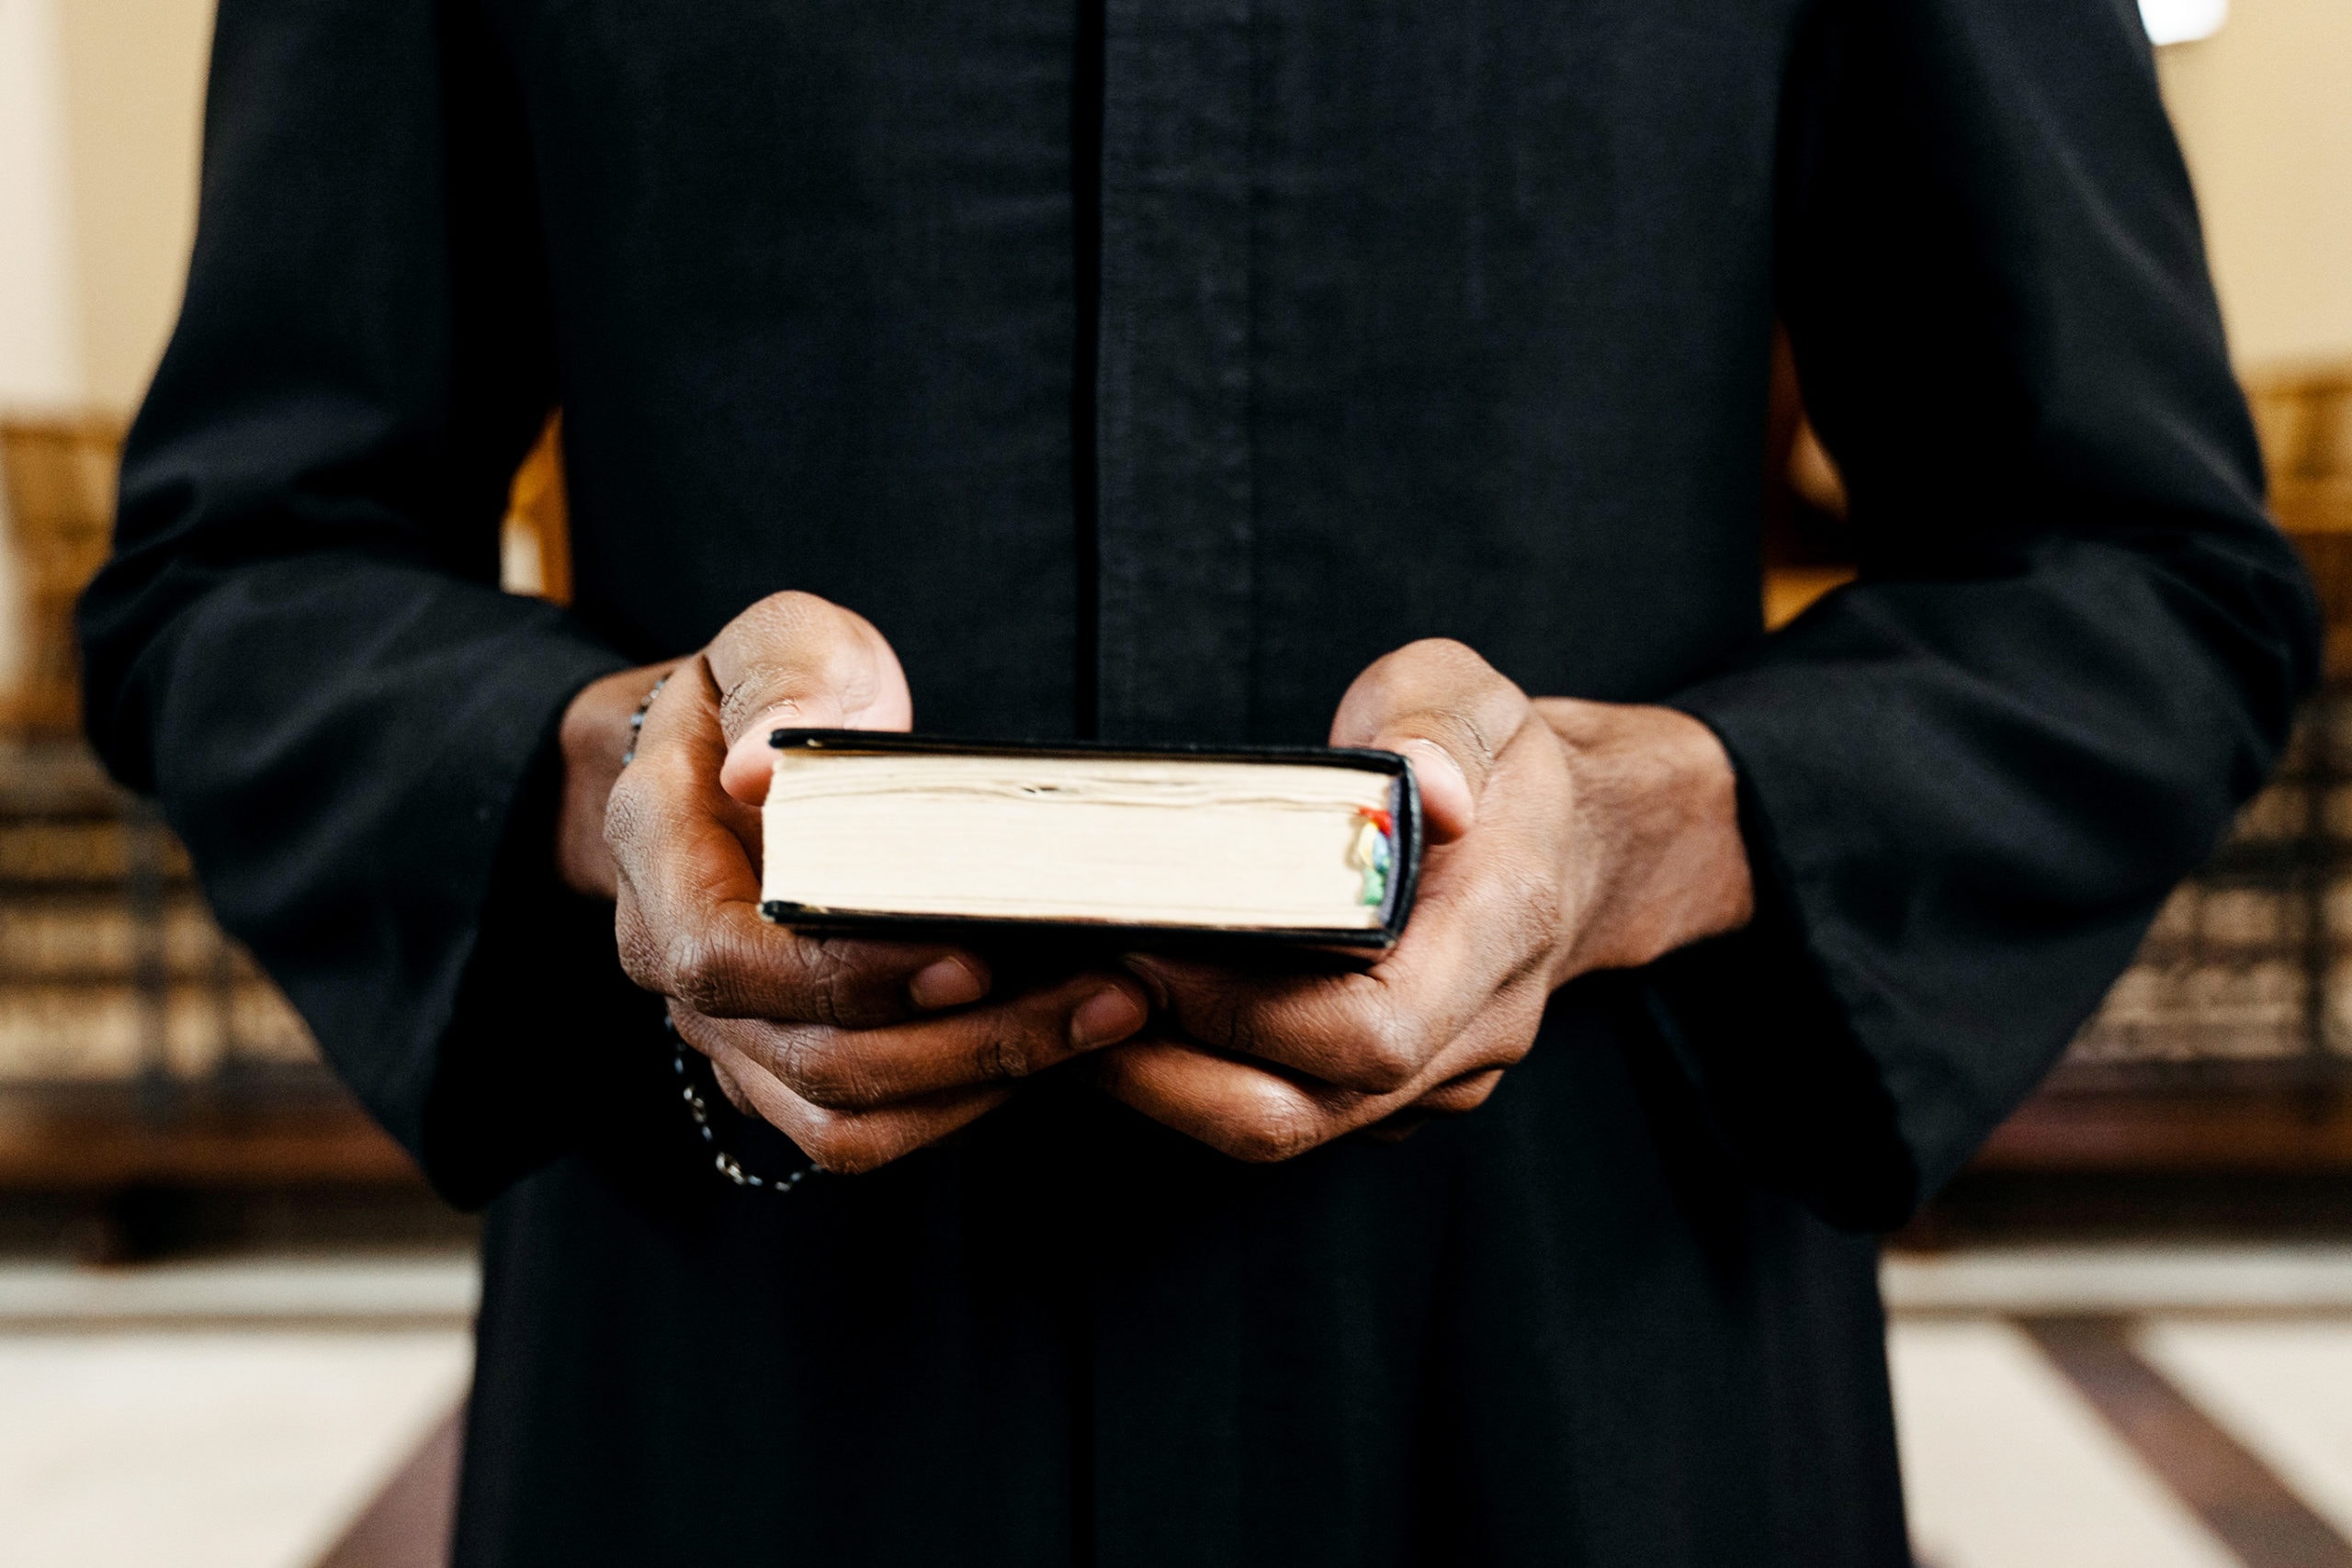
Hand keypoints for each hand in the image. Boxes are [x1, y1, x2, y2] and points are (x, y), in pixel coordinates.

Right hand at [585, 591, 1149, 1172]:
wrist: (731, 753)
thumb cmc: (771, 690)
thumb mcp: (782, 642)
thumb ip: (784, 683)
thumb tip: (760, 768)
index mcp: (659, 853)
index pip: (731, 957)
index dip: (850, 974)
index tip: (973, 956)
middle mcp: (676, 964)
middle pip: (812, 1055)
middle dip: (966, 1041)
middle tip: (1101, 995)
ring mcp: (727, 1030)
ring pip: (842, 1118)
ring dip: (977, 1086)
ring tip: (1100, 1020)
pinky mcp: (781, 1067)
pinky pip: (861, 1131)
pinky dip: (958, 1107)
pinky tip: (1052, 1051)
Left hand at [1091, 638, 1753, 1160]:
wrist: (1582, 840)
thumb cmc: (1507, 760)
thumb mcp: (1475, 698)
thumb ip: (1442, 729)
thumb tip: (1427, 789)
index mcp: (1500, 931)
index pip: (1370, 1031)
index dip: (1241, 1010)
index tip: (1143, 945)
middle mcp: (1476, 1030)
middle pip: (1304, 1108)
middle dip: (1166, 1069)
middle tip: (1068, 988)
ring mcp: (1437, 1076)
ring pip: (1286, 1125)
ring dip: (1164, 1082)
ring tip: (1070, 1004)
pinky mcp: (1393, 1092)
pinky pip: (1290, 1109)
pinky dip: (1198, 1075)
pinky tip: (1129, 1013)